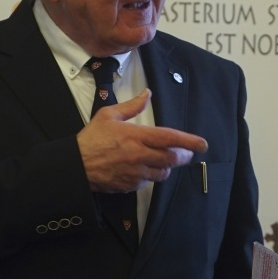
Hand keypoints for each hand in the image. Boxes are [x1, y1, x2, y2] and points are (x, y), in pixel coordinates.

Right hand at [77, 89, 207, 192]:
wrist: (75, 166)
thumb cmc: (91, 139)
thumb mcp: (109, 116)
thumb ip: (131, 106)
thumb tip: (147, 94)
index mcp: (135, 135)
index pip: (169, 138)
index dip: (189, 141)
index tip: (202, 144)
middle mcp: (139, 155)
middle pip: (172, 158)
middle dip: (183, 155)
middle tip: (186, 152)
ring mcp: (135, 172)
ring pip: (163, 172)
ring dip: (168, 166)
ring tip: (165, 159)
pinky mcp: (130, 185)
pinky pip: (149, 182)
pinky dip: (152, 175)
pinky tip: (146, 168)